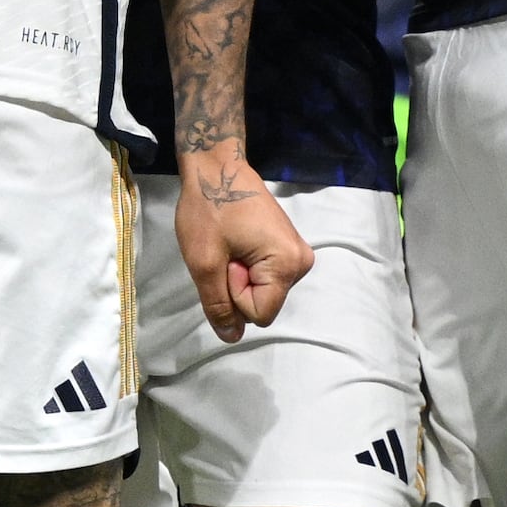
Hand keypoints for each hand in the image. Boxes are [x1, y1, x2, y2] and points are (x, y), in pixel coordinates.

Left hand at [171, 150, 312, 341]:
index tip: (226, 260)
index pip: (259, 314)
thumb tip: (232, 338)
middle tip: (226, 249)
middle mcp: (302, 262)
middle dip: (237, 284)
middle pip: (263, 303)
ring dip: (239, 275)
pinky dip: (244, 265)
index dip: (234, 293)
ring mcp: (297, 253)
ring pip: (261, 291)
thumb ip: (218, 306)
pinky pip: (262, 276)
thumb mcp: (204, 263)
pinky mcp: (287, 247)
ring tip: (230, 243)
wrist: (217, 167)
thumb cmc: (209, 209)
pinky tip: (237, 241)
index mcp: (289, 265)